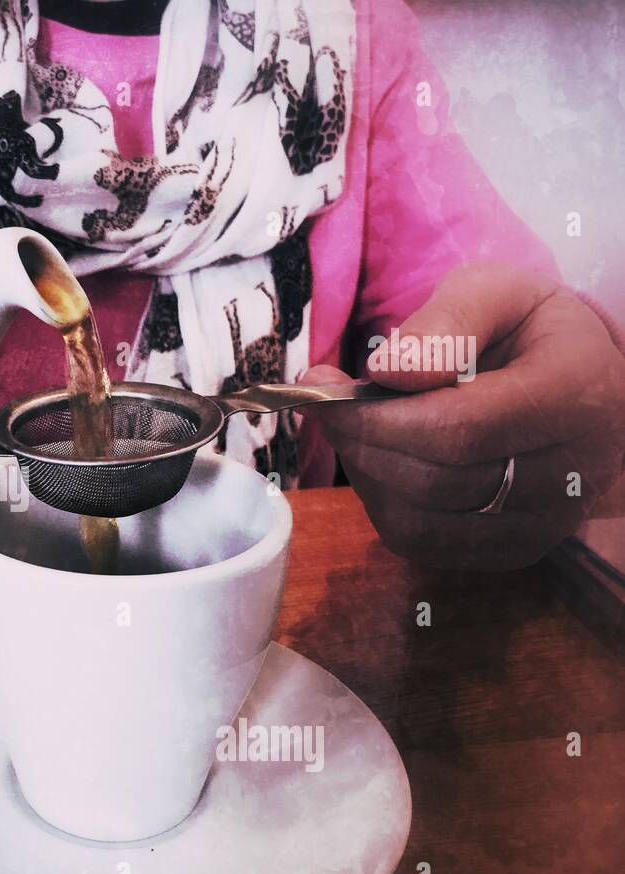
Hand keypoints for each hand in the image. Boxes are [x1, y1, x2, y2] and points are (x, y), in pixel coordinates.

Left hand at [301, 262, 624, 569]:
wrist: (580, 386)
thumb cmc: (527, 333)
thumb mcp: (496, 293)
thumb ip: (446, 321)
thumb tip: (388, 372)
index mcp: (574, 395)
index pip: (456, 428)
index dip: (375, 415)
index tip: (323, 388)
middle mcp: (571, 472)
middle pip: (432, 480)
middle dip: (362, 441)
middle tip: (331, 407)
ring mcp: (544, 523)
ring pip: (418, 520)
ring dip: (367, 473)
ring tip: (362, 428)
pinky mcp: (514, 551)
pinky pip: (420, 543)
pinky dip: (383, 503)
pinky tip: (386, 461)